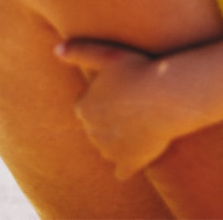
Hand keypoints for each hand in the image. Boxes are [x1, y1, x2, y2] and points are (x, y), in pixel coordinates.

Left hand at [56, 38, 181, 179]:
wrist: (166, 95)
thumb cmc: (139, 70)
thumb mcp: (107, 54)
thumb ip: (80, 51)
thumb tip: (56, 50)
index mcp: (83, 107)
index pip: (86, 107)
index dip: (104, 99)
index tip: (120, 91)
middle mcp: (91, 131)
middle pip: (97, 128)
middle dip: (109, 121)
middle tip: (132, 107)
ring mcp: (109, 150)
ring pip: (108, 148)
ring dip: (118, 142)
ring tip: (139, 126)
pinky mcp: (128, 162)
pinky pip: (122, 171)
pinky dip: (126, 167)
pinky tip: (134, 160)